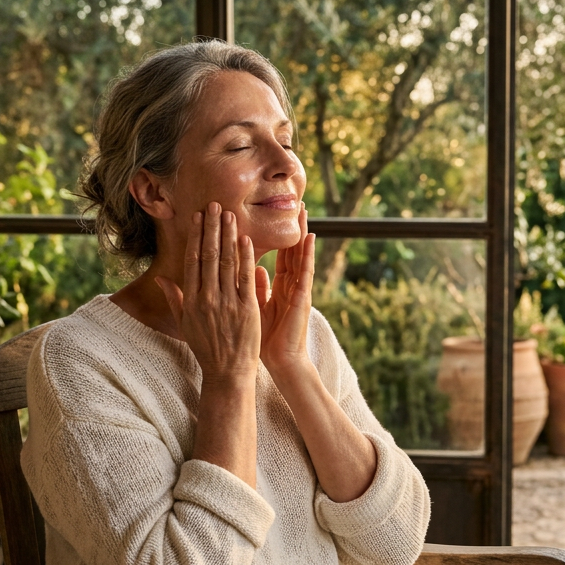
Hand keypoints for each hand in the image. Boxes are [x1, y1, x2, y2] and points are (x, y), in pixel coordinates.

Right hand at [155, 202, 260, 386]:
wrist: (227, 373)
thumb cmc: (206, 348)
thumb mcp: (185, 323)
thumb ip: (174, 298)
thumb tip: (160, 278)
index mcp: (191, 300)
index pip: (193, 260)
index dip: (196, 236)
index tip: (198, 217)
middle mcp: (207, 299)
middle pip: (209, 256)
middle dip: (212, 228)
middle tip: (215, 205)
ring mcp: (227, 303)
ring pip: (227, 262)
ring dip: (228, 235)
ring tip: (229, 214)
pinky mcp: (247, 309)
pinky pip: (246, 278)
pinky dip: (245, 257)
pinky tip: (245, 239)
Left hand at [258, 205, 314, 377]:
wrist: (281, 362)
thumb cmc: (266, 339)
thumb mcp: (257, 308)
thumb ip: (257, 288)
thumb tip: (254, 269)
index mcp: (280, 287)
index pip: (279, 256)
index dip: (279, 236)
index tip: (278, 216)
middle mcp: (291, 285)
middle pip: (292, 250)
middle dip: (294, 227)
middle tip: (296, 202)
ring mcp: (299, 290)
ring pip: (300, 256)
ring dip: (303, 233)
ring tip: (304, 211)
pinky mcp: (302, 298)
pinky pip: (305, 272)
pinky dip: (307, 255)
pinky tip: (310, 238)